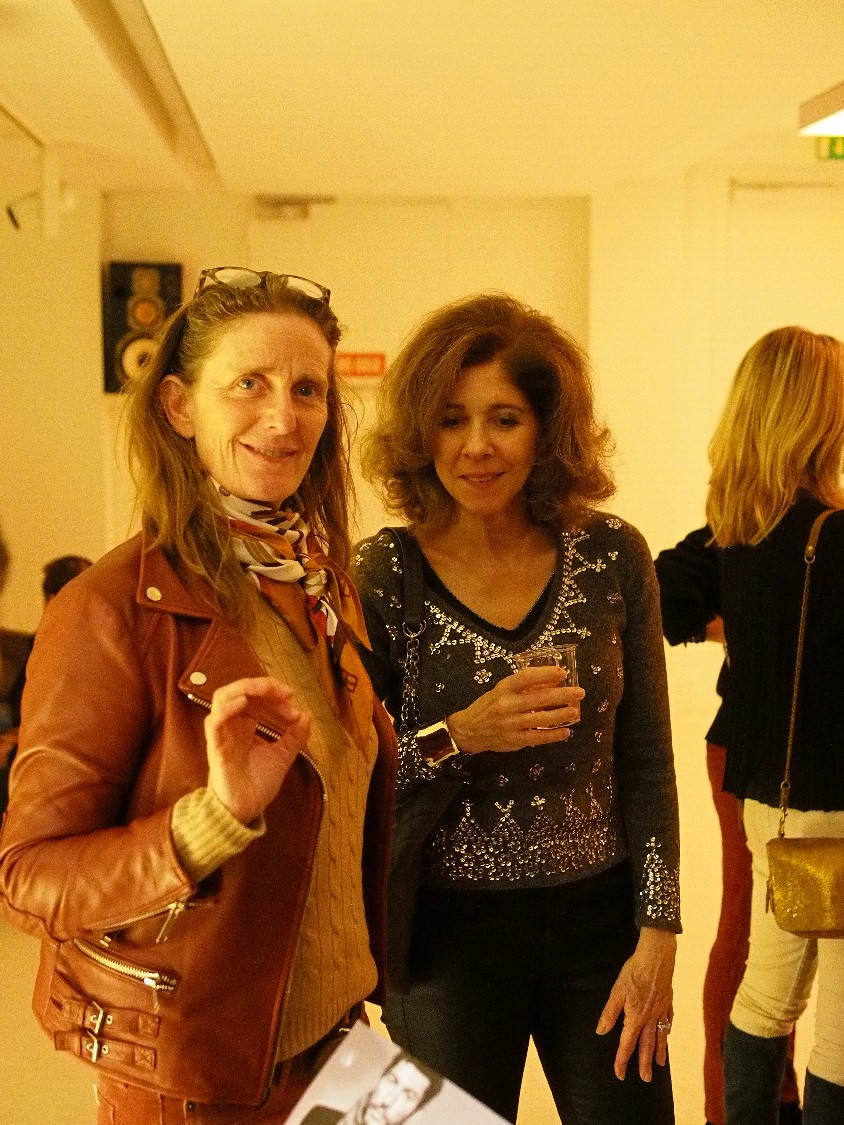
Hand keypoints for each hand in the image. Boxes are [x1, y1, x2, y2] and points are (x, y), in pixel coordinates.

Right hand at [204, 677, 310, 824]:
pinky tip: (243, 703)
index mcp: (245, 726)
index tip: (293, 702)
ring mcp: (222, 735)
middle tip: (285, 693)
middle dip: (263, 686)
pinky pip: (214, 722)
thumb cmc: (257, 784)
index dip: (274, 695)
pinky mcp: (216, 749)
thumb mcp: (282, 757)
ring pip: (222, 698)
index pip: (255, 697)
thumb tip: (307, 715)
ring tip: (267, 690)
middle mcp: (232, 726)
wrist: (244, 811)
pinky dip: (227, 709)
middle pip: (239, 690)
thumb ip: (294, 737)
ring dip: (246, 689)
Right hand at [447, 667, 583, 754]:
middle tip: (579, 692)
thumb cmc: (488, 707)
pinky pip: (537, 737)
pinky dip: (553, 735)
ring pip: (541, 719)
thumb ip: (522, 687)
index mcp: (503, 689)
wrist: (469, 730)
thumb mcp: (501, 691)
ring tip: (575, 711)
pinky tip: (565, 732)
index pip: (525, 678)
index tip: (562, 672)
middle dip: (562, 695)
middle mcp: (507, 705)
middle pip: (538, 699)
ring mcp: (511, 724)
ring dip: (561, 715)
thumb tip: (550, 682)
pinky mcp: (514, 740)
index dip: (544, 674)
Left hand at [595, 927, 675, 1081]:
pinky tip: (667, 1035)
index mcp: (636, 1016)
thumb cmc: (634, 971)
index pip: (627, 1044)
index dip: (622, 1060)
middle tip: (646, 1079)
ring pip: (660, 1036)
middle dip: (644, 1063)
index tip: (619, 1074)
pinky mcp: (668, 1001)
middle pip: (646, 1045)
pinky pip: (667, 1021)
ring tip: (660, 1065)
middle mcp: (650, 1018)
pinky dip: (667, 1032)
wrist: (657, 956)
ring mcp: (661, 1010)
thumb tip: (601, 1031)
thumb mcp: (617, 990)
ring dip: (659, 1052)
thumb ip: (610, 1013)